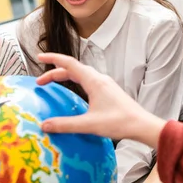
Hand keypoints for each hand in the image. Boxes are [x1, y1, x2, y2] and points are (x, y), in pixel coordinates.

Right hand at [37, 53, 165, 145]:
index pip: (69, 64)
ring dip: (66, 76)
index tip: (39, 57)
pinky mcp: (109, 91)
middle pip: (73, 69)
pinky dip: (75, 81)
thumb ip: (65, 124)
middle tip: (40, 82)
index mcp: (94, 81)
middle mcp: (99, 79)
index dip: (53, 59)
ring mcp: (105, 84)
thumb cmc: (119, 122)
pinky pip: (88, 81)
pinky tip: (74, 92)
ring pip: (81, 74)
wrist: (142, 125)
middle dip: (55, 72)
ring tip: (53, 84)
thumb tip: (44, 125)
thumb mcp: (89, 124)